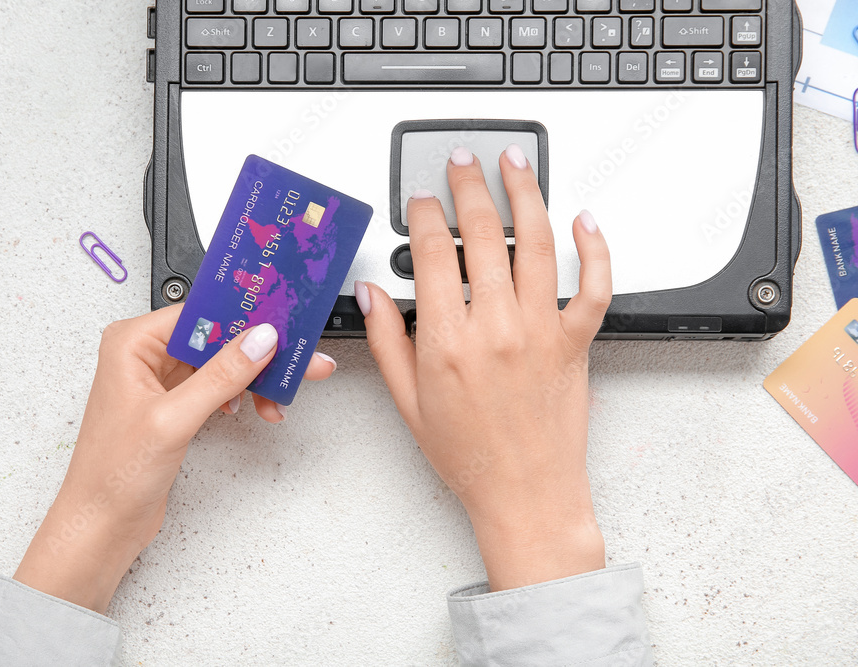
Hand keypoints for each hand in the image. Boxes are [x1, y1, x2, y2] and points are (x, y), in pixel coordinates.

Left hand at [14, 305, 335, 611]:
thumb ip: (220, 376)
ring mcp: (161, 382)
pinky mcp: (174, 405)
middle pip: (216, 337)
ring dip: (254, 378)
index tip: (280, 321)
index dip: (242, 316)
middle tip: (297, 359)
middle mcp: (145, 356)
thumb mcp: (173, 420)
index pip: (199, 313)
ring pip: (221, 363)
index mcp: (132, 344)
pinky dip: (242, 395)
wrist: (101, 525)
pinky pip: (217, 386)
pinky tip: (257, 407)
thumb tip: (258, 340)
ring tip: (279, 395)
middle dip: (258, 352)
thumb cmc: (112, 475)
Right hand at [359, 144, 611, 590]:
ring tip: (515, 164)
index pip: (435, 253)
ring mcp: (542, 331)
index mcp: (448, 342)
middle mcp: (497, 328)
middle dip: (470, 186)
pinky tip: (583, 219)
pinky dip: (595, 248)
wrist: (526, 494)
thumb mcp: (408, 402)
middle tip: (462, 161)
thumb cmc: (469, 455)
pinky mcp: (576, 342)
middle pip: (485, 234)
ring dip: (526, 193)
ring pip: (538, 243)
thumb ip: (385, 341)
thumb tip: (371, 295)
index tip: (423, 201)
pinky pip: (594, 285)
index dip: (426, 215)